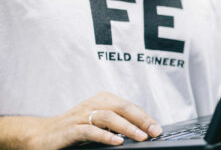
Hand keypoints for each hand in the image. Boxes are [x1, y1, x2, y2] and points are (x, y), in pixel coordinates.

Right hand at [25, 91, 161, 149]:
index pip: (129, 106)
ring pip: (108, 117)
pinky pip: (90, 131)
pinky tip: (117, 142)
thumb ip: (117, 123)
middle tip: (153, 131)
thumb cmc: (75, 127)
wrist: (43, 134)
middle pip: (122, 107)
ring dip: (127, 127)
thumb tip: (143, 130)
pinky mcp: (71, 129)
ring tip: (140, 137)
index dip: (145, 117)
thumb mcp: (99, 121)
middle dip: (141, 120)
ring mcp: (81, 116)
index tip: (157, 128)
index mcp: (103, 99)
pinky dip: (105, 135)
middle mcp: (93, 104)